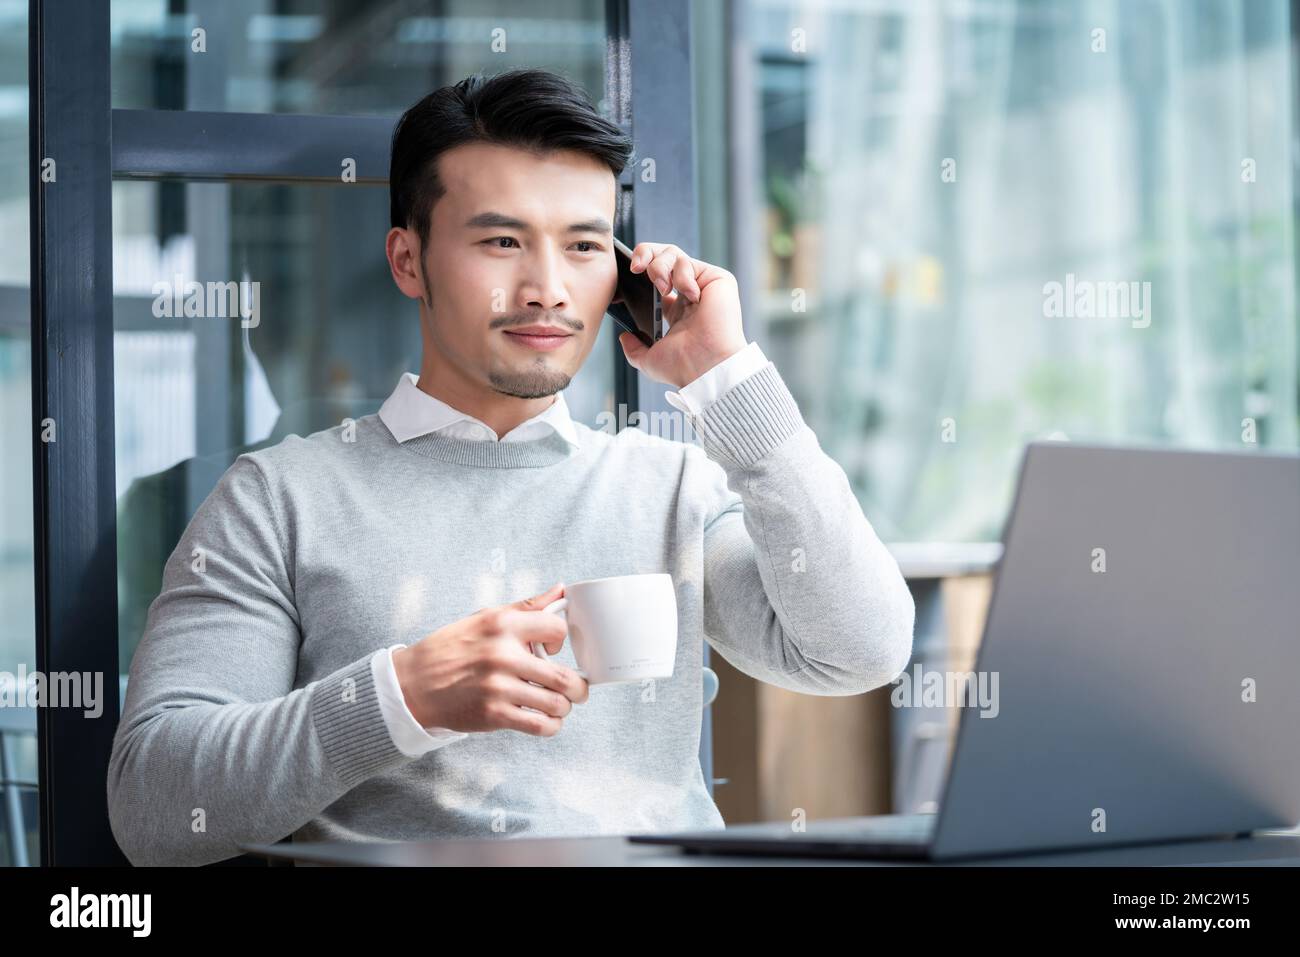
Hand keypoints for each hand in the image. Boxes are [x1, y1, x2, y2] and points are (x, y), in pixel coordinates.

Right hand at [392, 582, 588, 736]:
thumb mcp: (486, 617)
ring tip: (558, 704)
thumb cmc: (453, 649)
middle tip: (576, 689)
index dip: (561, 642)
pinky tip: (546, 720)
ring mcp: (498, 687)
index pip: (557, 629)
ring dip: (564, 708)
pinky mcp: (494, 714)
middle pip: (565, 677)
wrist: (414, 684)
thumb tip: (562, 589)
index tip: (551, 651)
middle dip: (578, 688)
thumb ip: (527, 606)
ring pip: (557, 704)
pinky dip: (551, 726)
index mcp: (503, 624)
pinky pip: (540, 726)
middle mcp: (502, 654)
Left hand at [618, 242, 747, 387]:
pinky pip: (689, 262)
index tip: (627, 274)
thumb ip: (634, 348)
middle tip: (636, 268)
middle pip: (662, 257)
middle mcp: (689, 295)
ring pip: (673, 254)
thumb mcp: (648, 360)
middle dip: (644, 255)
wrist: (703, 367)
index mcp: (676, 311)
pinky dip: (682, 276)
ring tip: (662, 288)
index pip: (655, 278)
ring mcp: (702, 285)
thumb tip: (624, 337)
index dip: (639, 270)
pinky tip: (690, 296)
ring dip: (660, 267)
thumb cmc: (683, 367)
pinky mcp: (717, 279)